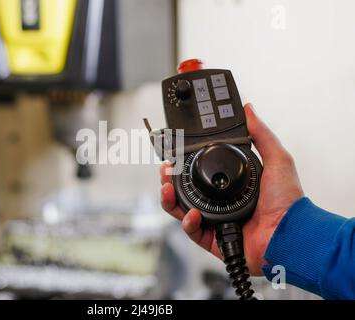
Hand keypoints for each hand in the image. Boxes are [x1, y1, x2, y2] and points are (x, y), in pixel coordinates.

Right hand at [160, 103, 303, 275]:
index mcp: (233, 184)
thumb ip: (261, 134)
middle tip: (166, 171)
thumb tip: (249, 109)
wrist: (288, 234)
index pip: (202, 171)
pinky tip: (192, 214)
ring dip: (170, 199)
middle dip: (171, 180)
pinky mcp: (213, 239)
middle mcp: (221, 202)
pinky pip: (191, 230)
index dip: (185, 163)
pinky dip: (187, 222)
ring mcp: (215, 220)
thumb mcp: (277, 159)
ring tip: (167, 190)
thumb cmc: (287, 201)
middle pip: (185, 189)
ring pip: (181, 209)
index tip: (174, 154)